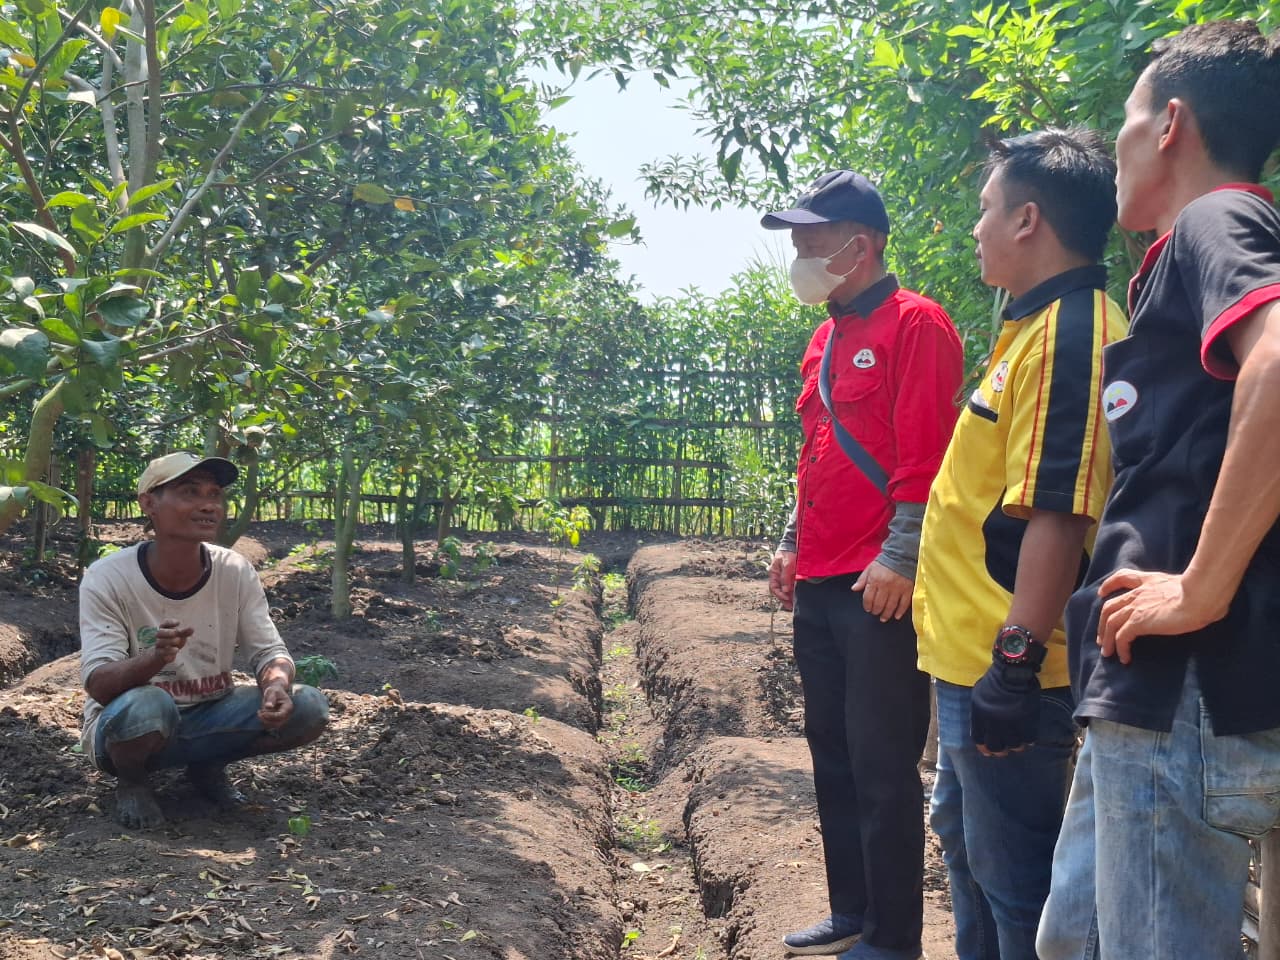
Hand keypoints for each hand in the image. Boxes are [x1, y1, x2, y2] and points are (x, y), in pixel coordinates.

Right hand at [152, 619, 192, 664]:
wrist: (166, 655)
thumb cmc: (174, 641)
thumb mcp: (181, 636)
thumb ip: (186, 632)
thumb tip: (192, 628)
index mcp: (164, 629)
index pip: (165, 623)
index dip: (170, 622)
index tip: (178, 622)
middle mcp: (159, 636)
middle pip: (159, 632)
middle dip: (167, 632)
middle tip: (175, 632)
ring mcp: (158, 645)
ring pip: (160, 642)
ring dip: (169, 641)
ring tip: (178, 640)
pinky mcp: (159, 654)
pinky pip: (161, 652)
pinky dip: (169, 651)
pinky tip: (176, 650)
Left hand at [258, 683, 293, 729]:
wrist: (274, 692)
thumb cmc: (274, 690)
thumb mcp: (272, 692)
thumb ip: (271, 698)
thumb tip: (269, 706)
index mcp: (288, 707)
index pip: (281, 716)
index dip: (271, 716)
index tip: (262, 713)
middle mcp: (286, 715)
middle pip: (278, 723)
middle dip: (267, 720)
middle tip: (259, 713)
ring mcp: (282, 719)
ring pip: (273, 726)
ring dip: (264, 721)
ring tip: (259, 712)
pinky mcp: (277, 721)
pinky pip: (270, 726)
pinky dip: (264, 722)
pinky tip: (260, 714)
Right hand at [769, 550, 796, 610]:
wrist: (794, 545)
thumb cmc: (789, 553)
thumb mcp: (787, 564)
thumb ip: (785, 577)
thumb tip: (785, 590)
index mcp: (774, 573)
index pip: (774, 587)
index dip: (779, 594)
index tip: (786, 598)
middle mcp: (778, 577)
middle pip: (779, 591)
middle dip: (784, 599)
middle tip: (790, 607)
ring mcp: (785, 577)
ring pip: (785, 590)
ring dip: (789, 598)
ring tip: (794, 605)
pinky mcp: (792, 577)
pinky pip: (791, 587)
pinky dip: (793, 593)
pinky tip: (797, 598)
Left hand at [851, 560, 912, 620]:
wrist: (902, 556)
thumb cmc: (884, 562)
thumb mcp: (870, 568)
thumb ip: (862, 579)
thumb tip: (854, 589)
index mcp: (875, 580)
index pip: (868, 598)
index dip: (867, 605)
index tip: (868, 609)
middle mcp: (885, 586)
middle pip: (879, 604)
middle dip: (876, 611)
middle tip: (876, 613)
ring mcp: (897, 589)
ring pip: (890, 606)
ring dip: (886, 614)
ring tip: (883, 618)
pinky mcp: (908, 590)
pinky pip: (904, 604)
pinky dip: (900, 611)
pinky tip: (896, 616)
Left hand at [971, 662, 1039, 755]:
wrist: (1013, 671)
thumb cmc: (994, 680)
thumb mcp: (978, 696)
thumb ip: (979, 713)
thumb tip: (982, 728)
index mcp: (980, 715)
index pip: (979, 739)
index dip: (983, 748)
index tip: (987, 751)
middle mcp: (994, 722)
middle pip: (996, 747)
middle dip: (999, 751)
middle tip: (1003, 751)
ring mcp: (1012, 723)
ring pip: (1014, 746)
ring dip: (1015, 746)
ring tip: (1016, 743)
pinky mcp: (1028, 721)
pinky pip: (1029, 739)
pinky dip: (1028, 740)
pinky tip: (1027, 737)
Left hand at [1097, 569, 1225, 664]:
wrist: (1201, 596)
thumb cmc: (1205, 592)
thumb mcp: (1189, 586)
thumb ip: (1184, 593)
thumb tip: (1198, 603)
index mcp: (1150, 581)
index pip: (1123, 577)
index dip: (1109, 585)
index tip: (1102, 593)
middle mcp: (1139, 592)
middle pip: (1110, 606)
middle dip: (1102, 622)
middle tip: (1101, 637)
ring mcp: (1136, 607)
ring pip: (1110, 622)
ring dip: (1106, 639)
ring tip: (1108, 652)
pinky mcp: (1138, 622)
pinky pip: (1121, 637)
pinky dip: (1120, 648)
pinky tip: (1125, 658)